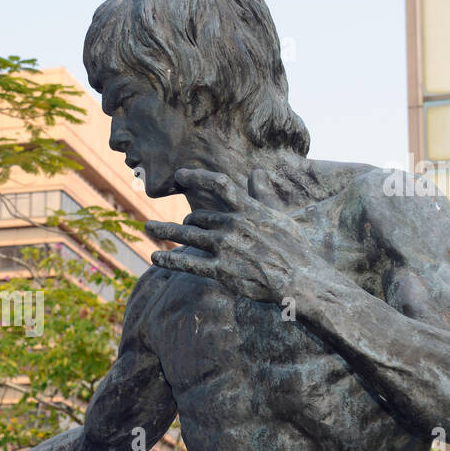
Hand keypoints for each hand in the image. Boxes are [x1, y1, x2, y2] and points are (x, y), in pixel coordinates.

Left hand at [144, 168, 315, 303]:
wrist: (300, 279)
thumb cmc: (294, 248)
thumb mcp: (280, 215)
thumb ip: (263, 193)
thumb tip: (257, 171)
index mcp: (248, 209)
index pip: (218, 184)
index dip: (195, 176)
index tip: (179, 174)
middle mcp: (233, 225)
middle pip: (198, 217)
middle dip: (187, 222)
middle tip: (181, 227)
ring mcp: (225, 248)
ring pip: (187, 236)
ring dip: (165, 231)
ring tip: (149, 228)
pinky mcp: (221, 270)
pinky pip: (188, 263)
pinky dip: (169, 261)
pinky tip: (155, 259)